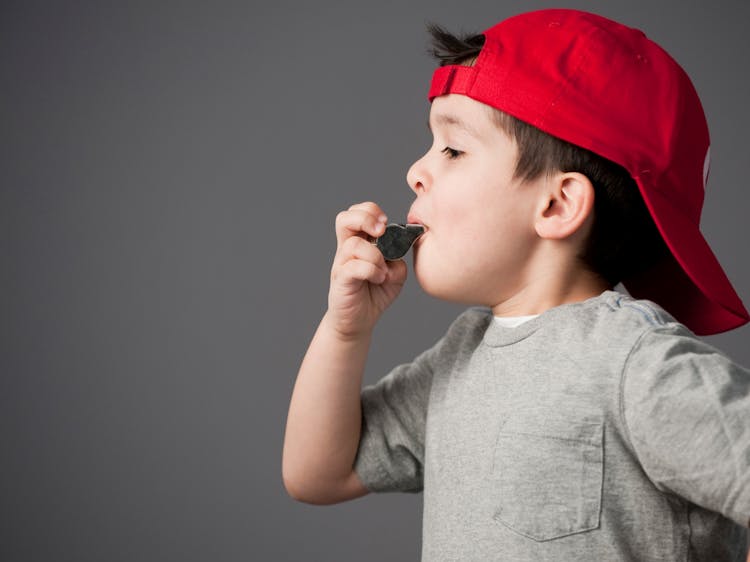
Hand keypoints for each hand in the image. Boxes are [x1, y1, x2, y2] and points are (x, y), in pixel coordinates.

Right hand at [327, 202, 407, 338]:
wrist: (358, 320)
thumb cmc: (374, 295)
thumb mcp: (395, 275)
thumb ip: (398, 260)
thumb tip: (396, 254)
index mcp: (360, 242)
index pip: (358, 213)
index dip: (372, 212)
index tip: (387, 224)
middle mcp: (347, 250)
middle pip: (344, 218)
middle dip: (365, 219)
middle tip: (381, 232)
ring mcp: (341, 264)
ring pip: (354, 244)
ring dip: (375, 255)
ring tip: (383, 270)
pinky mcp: (341, 280)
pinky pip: (353, 267)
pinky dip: (371, 270)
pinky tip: (379, 279)